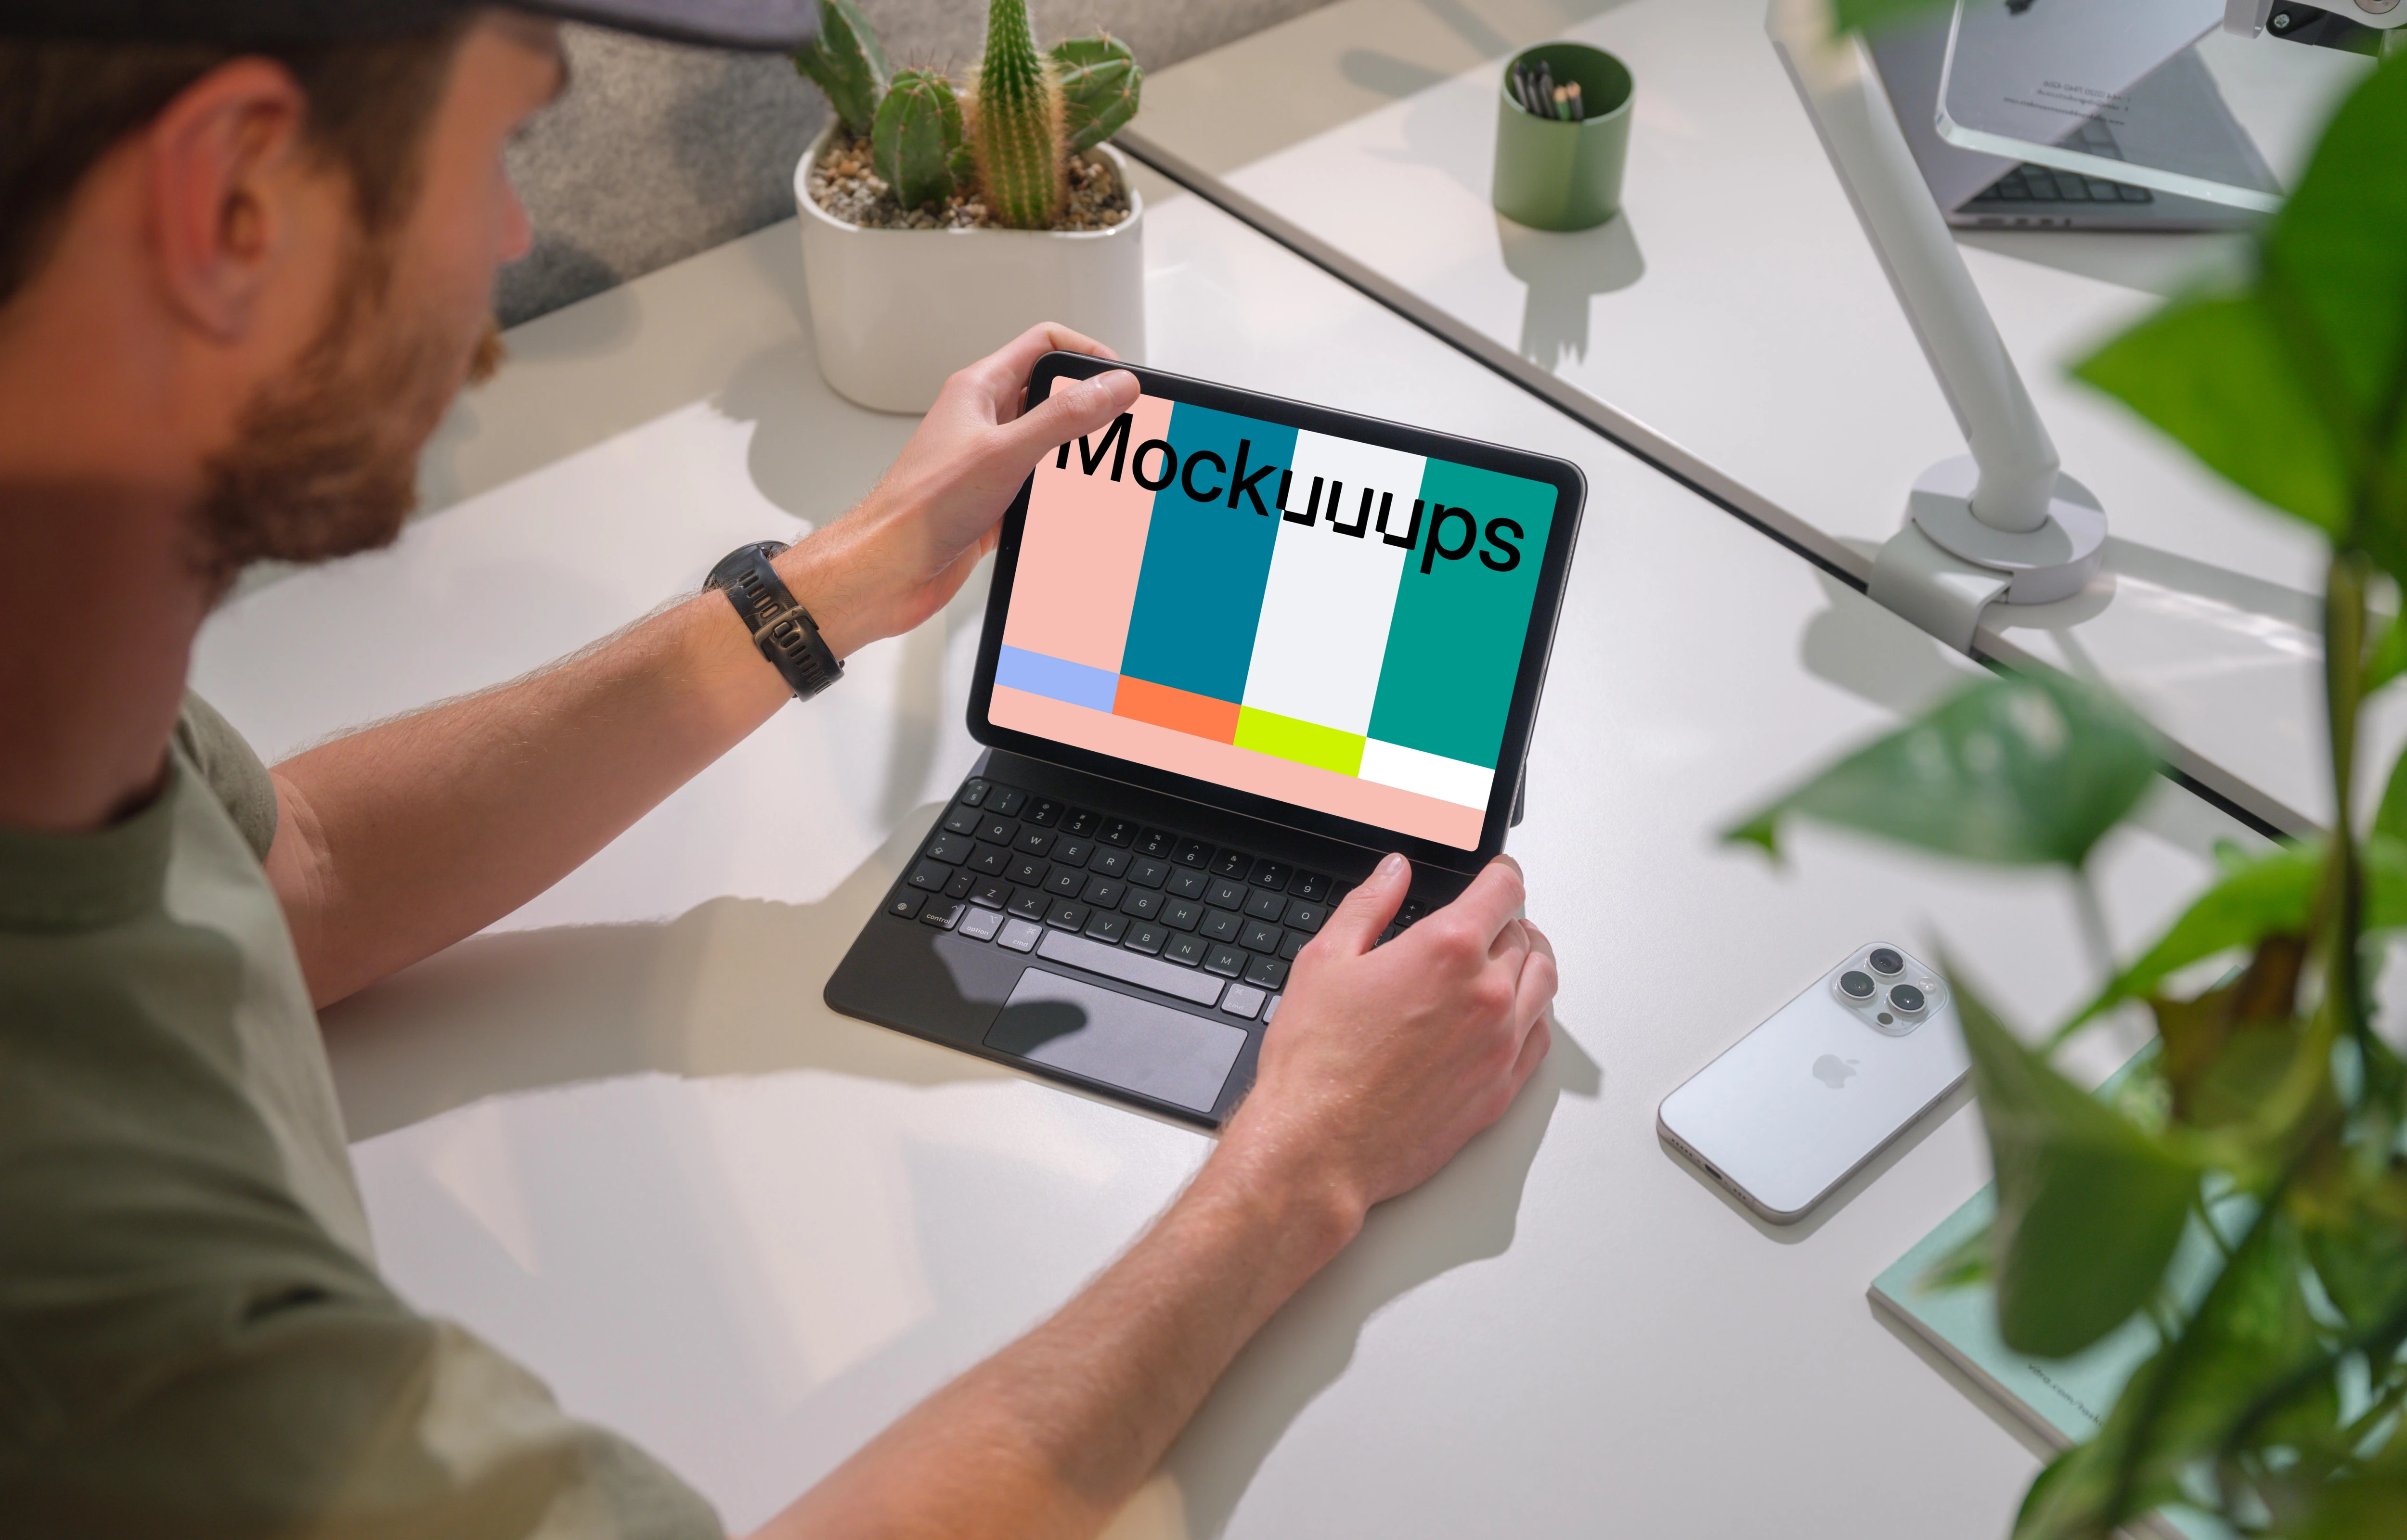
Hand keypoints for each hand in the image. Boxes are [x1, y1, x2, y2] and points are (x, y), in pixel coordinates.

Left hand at [774, 323, 1140, 656]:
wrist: (887, 570)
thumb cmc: (919, 508)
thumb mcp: (1005, 452)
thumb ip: (1063, 417)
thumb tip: (1113, 386)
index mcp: (979, 390)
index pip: (1044, 345)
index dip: (1086, 354)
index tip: (1120, 379)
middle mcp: (983, 421)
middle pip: (1053, 396)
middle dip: (1090, 411)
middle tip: (1121, 428)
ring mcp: (988, 462)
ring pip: (1048, 446)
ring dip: (1076, 459)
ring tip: (1101, 474)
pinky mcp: (992, 502)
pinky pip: (1039, 490)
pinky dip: (1060, 499)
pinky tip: (1073, 511)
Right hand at [1215, 853, 1556, 1229]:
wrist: (1319, 1145)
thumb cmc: (1316, 1061)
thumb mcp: (1325, 960)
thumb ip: (1369, 905)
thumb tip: (1393, 872)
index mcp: (1447, 949)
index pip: (1504, 889)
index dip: (1501, 874)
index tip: (1497, 875)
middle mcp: (1487, 993)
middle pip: (1524, 935)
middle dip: (1505, 922)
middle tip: (1486, 923)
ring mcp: (1500, 1044)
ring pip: (1543, 983)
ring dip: (1528, 962)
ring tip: (1506, 960)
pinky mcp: (1501, 1089)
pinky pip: (1540, 1038)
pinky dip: (1532, 1015)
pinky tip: (1510, 1013)